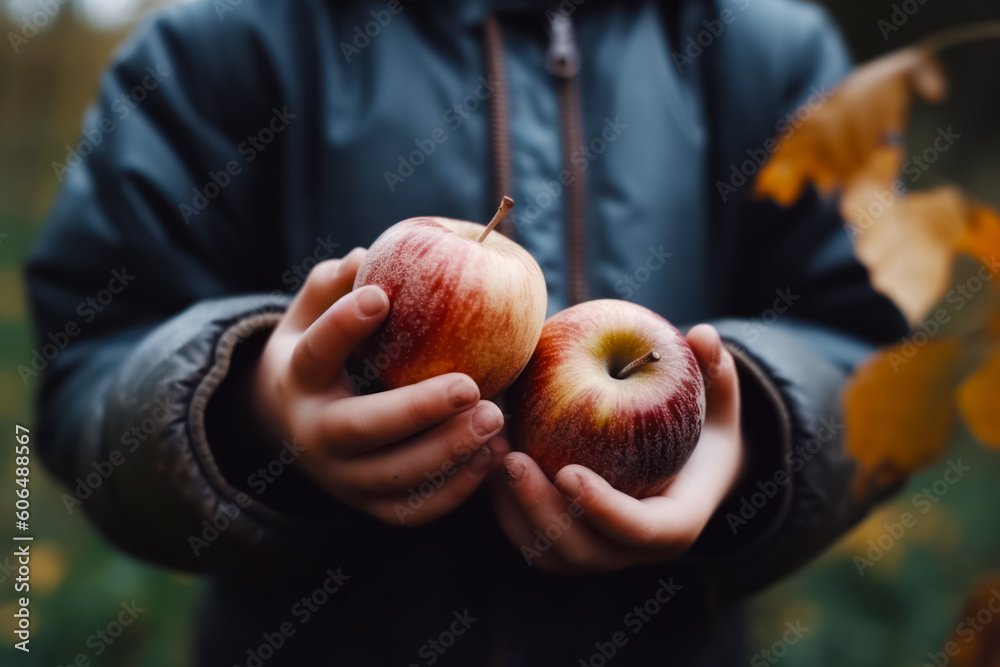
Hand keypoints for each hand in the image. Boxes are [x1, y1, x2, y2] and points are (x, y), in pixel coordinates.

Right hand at [253, 248, 507, 525]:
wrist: (288, 428)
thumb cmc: (315, 355)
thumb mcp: (307, 318)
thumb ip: (331, 287)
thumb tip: (363, 258)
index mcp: (296, 381)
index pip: (315, 354)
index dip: (343, 326)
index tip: (382, 296)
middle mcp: (312, 435)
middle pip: (361, 429)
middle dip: (417, 410)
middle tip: (471, 386)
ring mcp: (340, 478)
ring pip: (394, 477)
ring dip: (448, 452)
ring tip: (496, 419)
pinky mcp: (369, 507)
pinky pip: (413, 510)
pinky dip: (454, 490)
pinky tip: (491, 457)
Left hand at [491, 324, 743, 572]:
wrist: (686, 471)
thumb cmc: (703, 428)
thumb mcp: (719, 401)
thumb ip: (717, 371)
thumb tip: (703, 334)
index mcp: (677, 522)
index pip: (640, 531)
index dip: (602, 508)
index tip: (568, 472)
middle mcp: (636, 552)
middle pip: (583, 550)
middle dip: (542, 509)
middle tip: (512, 458)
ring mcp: (600, 554)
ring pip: (548, 552)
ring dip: (514, 508)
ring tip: (492, 453)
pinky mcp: (568, 546)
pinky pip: (530, 539)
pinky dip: (505, 507)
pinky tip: (485, 459)